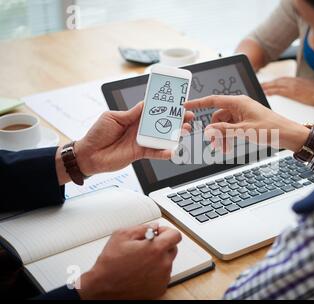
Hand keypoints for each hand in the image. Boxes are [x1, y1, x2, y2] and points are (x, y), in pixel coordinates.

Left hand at [75, 102, 194, 175]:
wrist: (88, 155)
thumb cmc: (97, 134)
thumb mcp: (112, 117)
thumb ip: (131, 113)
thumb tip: (145, 105)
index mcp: (133, 117)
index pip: (152, 110)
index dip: (164, 106)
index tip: (176, 102)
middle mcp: (139, 129)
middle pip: (161, 123)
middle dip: (175, 119)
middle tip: (187, 116)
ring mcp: (141, 141)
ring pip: (161, 137)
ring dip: (174, 135)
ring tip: (185, 131)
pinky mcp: (140, 153)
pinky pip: (155, 152)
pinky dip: (164, 152)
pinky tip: (172, 150)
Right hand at [77, 224, 181, 299]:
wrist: (103, 288)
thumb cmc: (110, 263)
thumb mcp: (122, 235)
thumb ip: (142, 228)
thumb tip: (154, 227)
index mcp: (156, 249)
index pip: (175, 235)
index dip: (167, 232)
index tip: (158, 234)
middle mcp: (163, 264)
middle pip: (172, 248)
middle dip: (162, 245)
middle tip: (146, 247)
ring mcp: (162, 278)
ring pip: (167, 262)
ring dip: (158, 259)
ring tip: (141, 261)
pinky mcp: (159, 289)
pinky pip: (163, 275)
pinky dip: (156, 272)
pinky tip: (141, 271)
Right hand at [184, 95, 309, 151]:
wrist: (289, 134)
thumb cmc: (272, 128)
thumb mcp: (245, 131)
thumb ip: (225, 131)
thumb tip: (208, 130)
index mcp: (239, 102)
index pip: (213, 100)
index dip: (198, 103)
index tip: (186, 106)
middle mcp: (240, 106)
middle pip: (218, 117)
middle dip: (215, 131)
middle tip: (215, 145)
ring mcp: (243, 114)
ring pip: (224, 125)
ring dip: (222, 137)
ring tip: (223, 149)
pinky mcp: (247, 122)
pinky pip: (232, 128)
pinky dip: (229, 137)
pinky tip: (229, 147)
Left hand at [261, 77, 313, 105]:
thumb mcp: (309, 85)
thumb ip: (302, 85)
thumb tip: (300, 87)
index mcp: (297, 79)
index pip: (283, 79)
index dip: (276, 80)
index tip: (270, 82)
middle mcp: (293, 81)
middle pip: (278, 81)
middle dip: (269, 82)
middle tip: (261, 84)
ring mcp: (292, 86)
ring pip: (277, 85)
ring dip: (268, 86)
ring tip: (262, 88)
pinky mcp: (292, 92)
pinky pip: (279, 91)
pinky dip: (272, 91)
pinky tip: (268, 93)